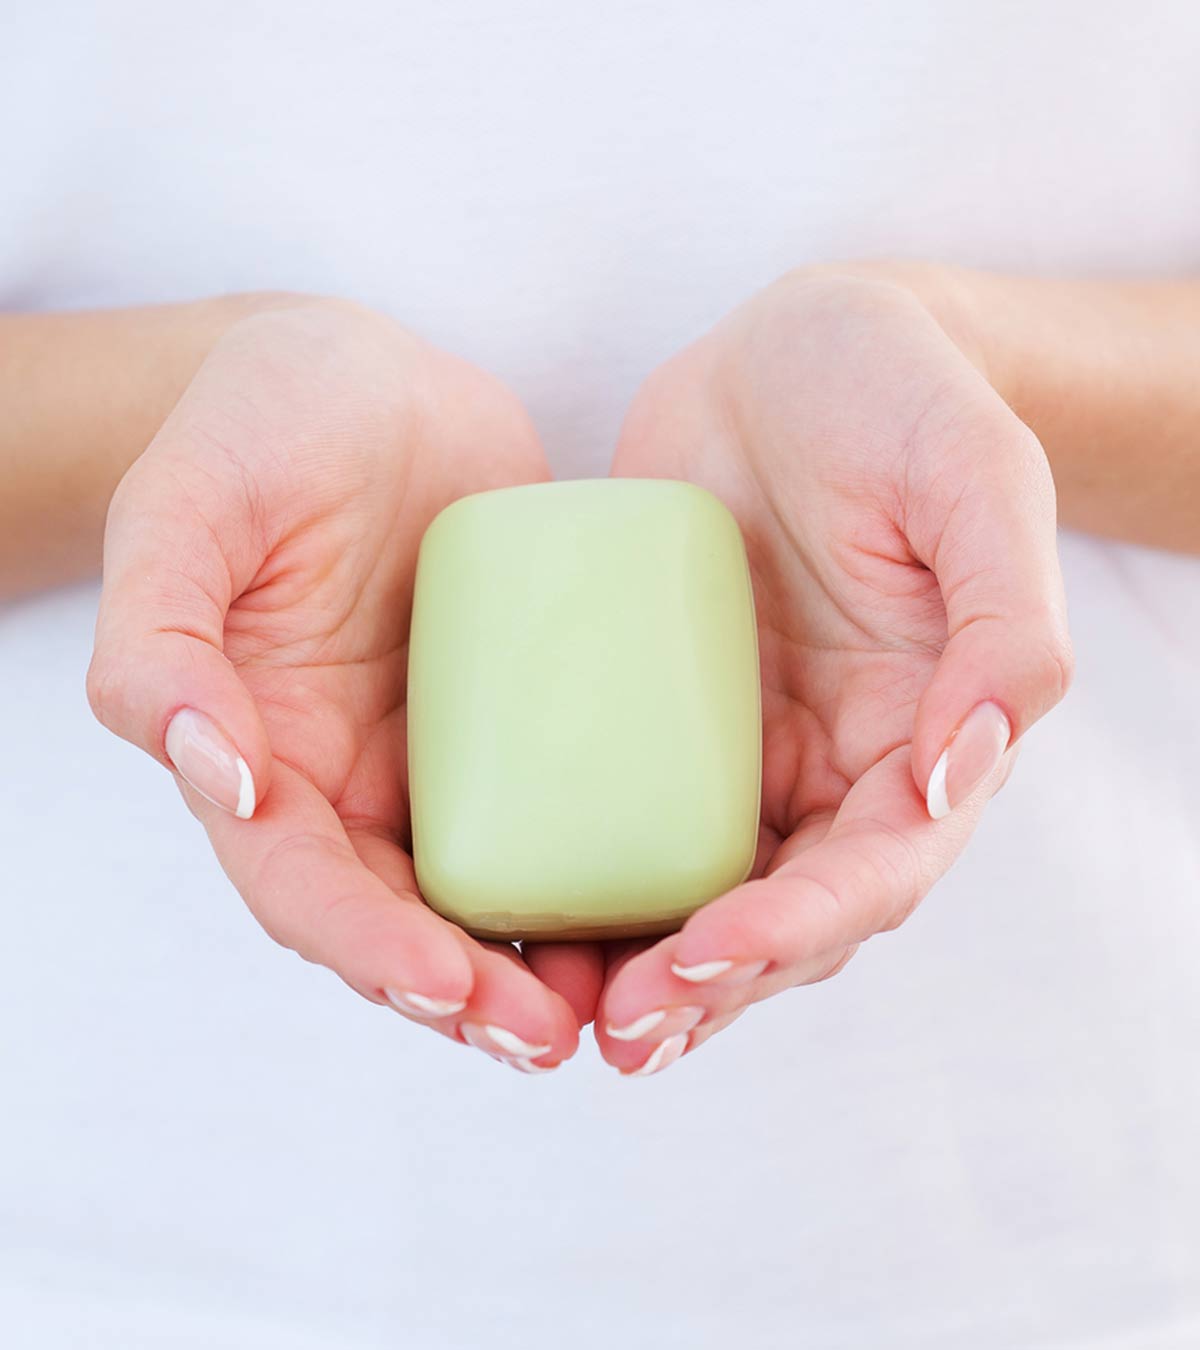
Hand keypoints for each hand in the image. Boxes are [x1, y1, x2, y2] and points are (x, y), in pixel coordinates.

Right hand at [88, 298, 601, 1070]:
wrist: (367, 379)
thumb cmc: (258, 429)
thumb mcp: (185, 511)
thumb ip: (162, 642)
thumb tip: (213, 770)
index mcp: (266, 759)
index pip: (307, 890)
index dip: (372, 949)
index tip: (453, 986)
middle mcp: (357, 780)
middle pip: (410, 923)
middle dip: (475, 996)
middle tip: (557, 1036)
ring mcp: (449, 755)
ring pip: (499, 890)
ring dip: (552, 959)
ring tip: (628, 999)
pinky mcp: (528, 716)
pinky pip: (570, 805)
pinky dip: (609, 863)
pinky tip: (674, 893)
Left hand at [595, 267, 1072, 1073]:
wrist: (796, 352)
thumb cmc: (902, 397)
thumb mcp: (976, 477)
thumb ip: (1002, 619)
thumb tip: (970, 765)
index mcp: (926, 735)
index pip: (876, 867)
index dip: (799, 929)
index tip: (706, 955)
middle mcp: (837, 763)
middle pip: (782, 914)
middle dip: (708, 985)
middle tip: (620, 1029)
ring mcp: (743, 746)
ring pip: (699, 890)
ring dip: (641, 967)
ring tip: (559, 1014)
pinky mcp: (661, 715)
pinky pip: (621, 812)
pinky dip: (581, 875)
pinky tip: (514, 910)